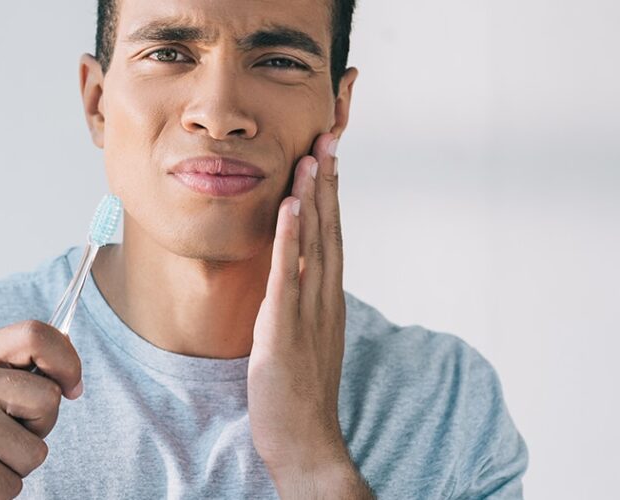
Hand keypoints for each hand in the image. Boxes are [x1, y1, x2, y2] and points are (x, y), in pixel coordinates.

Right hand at [0, 320, 82, 499]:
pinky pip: (12, 484)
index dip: (68, 360)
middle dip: (38, 429)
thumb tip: (70, 377)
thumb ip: (14, 376)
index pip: (36, 334)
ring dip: (14, 467)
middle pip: (49, 400)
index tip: (72, 387)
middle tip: (0, 438)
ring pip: (35, 450)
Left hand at [248, 133, 370, 495]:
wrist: (305, 440)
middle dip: (327, 182)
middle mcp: (326, 299)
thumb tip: (290, 277)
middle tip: (328, 137)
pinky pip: (289, 275)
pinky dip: (292, 239)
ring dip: (314, 198)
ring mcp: (310, 313)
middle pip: (330, 230)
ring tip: (312, 156)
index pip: (332, 237)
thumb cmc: (297, 395)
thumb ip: (298, 307)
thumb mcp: (300, 339)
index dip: (330, 196)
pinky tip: (291, 207)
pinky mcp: (286, 329)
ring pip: (316, 244)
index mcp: (328, 300)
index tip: (328, 158)